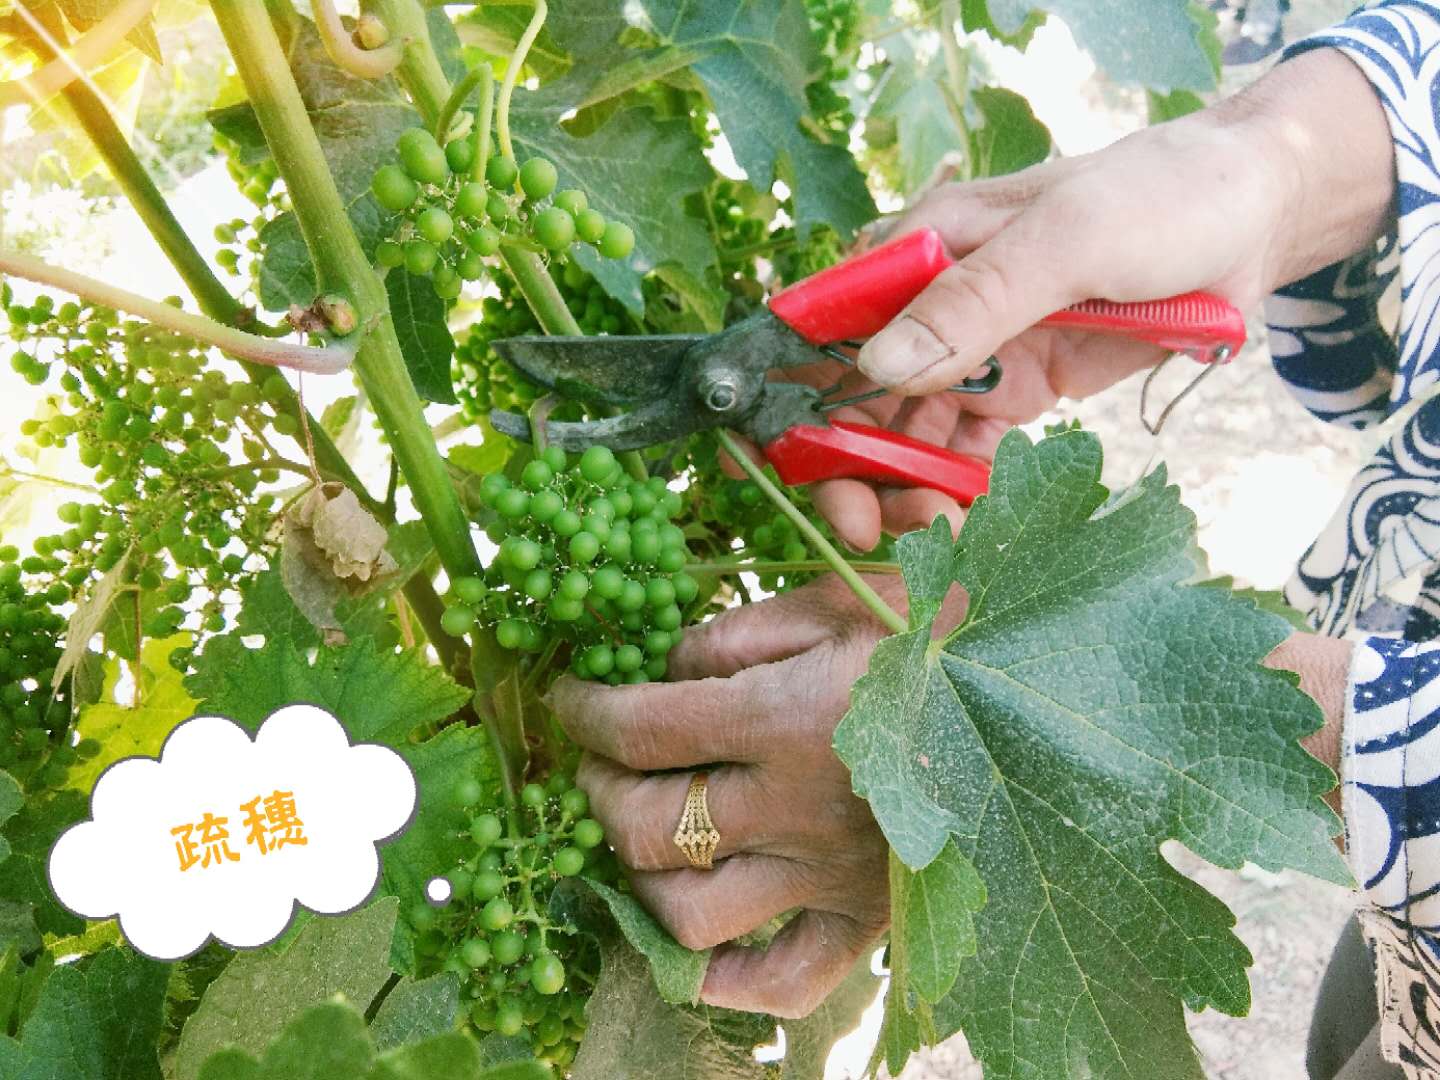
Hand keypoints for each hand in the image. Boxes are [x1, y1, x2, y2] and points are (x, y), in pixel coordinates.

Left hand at [546, 575, 948, 1016]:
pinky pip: (782, 980)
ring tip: (641, 835)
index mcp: (784, 720)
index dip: (585, 713)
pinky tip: (694, 949)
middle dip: (597, 792)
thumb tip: (660, 666)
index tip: (569, 698)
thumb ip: (736, 635)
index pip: (642, 729)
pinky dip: (724, 978)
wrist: (1049, 698)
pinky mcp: (865, 918)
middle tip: (599, 763)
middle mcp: (795, 811)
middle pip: (646, 828)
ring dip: (640, 877)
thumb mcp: (840, 601)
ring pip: (690, 915)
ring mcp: (828, 877)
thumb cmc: (943, 633)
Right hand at [789, 47, 1392, 550]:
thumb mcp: (1065, 239)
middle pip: (854, 395)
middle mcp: (930, 305)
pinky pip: (968, 449)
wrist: (1250, 221)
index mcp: (918, 249)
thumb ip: (973, 303)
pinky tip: (963, 521)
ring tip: (928, 532)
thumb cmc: (1155, 200)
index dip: (788, 393)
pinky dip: (959, 487)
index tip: (783, 466)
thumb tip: (875, 366)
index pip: (821, 322)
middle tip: (861, 527)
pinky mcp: (1017, 390)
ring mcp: (974, 352)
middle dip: (848, 463)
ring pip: (907, 433)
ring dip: (905, 486)